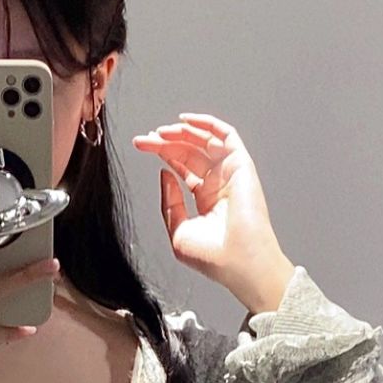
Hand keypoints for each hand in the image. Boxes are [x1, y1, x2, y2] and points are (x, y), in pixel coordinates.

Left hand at [132, 112, 293, 311]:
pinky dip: (206, 123)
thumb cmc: (212, 257)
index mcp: (206, 200)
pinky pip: (225, 135)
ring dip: (181, 132)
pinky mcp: (240, 164)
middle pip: (189, 152)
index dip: (162, 154)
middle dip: (165, 142)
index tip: (141, 146)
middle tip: (145, 139)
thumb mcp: (178, 231)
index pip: (182, 168)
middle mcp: (218, 183)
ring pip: (204, 141)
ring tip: (159, 133)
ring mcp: (230, 173)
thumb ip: (169, 203)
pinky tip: (184, 121)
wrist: (238, 262)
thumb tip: (165, 174)